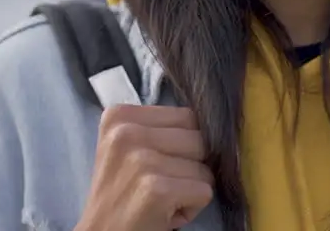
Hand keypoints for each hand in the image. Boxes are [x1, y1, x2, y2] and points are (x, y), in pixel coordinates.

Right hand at [74, 104, 213, 230]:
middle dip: (190, 166)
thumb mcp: (127, 148)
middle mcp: (126, 133)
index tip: (154, 165)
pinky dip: (192, 208)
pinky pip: (204, 191)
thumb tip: (210, 123)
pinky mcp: (156, 190)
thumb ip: (158, 129)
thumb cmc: (121, 194)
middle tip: (159, 185)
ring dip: (190, 188)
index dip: (182, 145)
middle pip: (199, 139)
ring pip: (205, 167)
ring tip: (160, 199)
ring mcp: (141, 161)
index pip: (187, 117)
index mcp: (119, 116)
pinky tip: (164, 213)